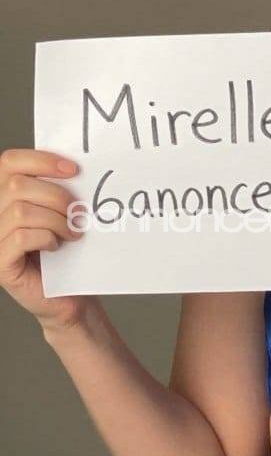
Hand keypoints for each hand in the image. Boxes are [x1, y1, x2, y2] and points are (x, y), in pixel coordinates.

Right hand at [0, 148, 99, 329]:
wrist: (66, 295)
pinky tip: (56, 246)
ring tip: (72, 233)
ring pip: (20, 211)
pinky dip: (45, 238)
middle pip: (16, 185)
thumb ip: (54, 190)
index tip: (74, 170)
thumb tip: (72, 168)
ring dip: (56, 220)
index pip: (9, 162)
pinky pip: (20, 237)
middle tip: (78, 213)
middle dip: (56, 196)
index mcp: (2, 196)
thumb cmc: (64, 252)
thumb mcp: (58, 213)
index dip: (41, 160)